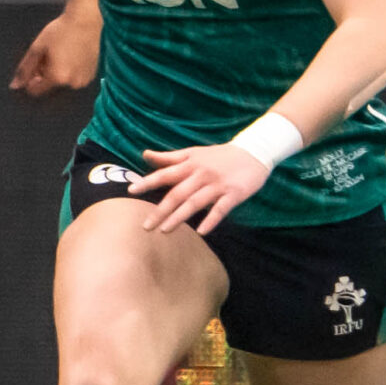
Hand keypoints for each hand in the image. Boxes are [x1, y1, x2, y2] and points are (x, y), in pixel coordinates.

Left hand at [11, 11, 100, 97]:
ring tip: (58, 54)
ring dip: (56, 73)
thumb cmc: (61, 31)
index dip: (29, 80)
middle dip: (43, 75)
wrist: (85, 20)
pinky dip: (68, 71)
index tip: (32, 68)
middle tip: (46, 56)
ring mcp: (83, 80)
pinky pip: (74, 78)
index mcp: (57, 78)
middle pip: (49, 86)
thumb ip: (24, 69)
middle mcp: (72, 83)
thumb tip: (15, 85)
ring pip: (61, 82)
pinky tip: (69, 56)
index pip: (36, 91)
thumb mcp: (37, 48)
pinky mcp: (91, 75)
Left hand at [134, 144, 268, 234]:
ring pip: (195, 203)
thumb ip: (169, 157)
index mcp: (190, 164)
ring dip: (179, 217)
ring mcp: (218, 185)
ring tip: (164, 231)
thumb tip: (145, 155)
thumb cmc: (219, 155)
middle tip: (145, 226)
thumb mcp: (194, 152)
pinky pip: (220, 209)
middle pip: (177, 194)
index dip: (148, 182)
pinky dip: (211, 220)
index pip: (165, 174)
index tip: (131, 191)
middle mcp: (201, 175)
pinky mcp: (234, 194)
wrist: (255, 152)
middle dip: (160, 210)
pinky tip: (201, 232)